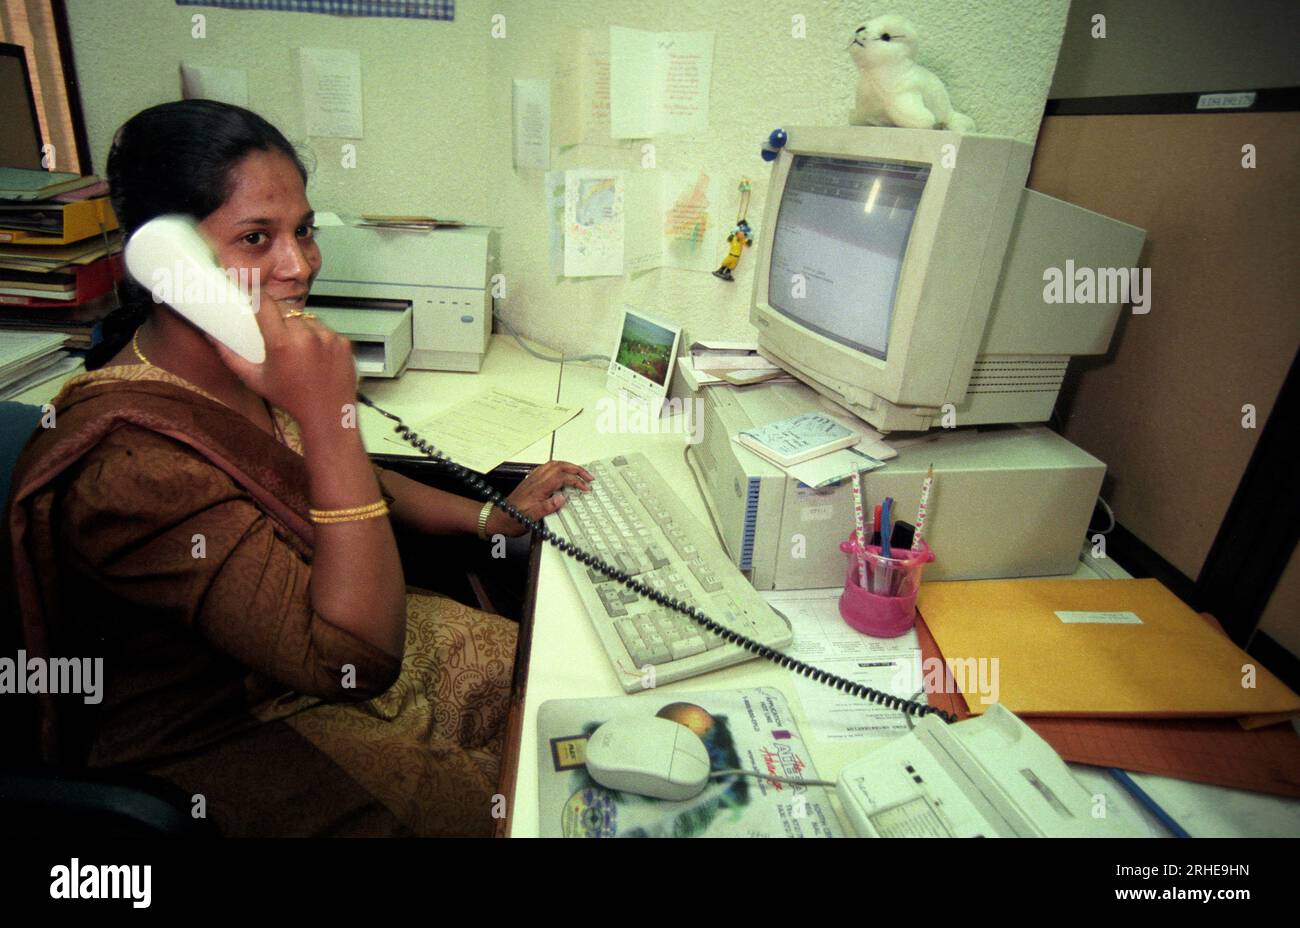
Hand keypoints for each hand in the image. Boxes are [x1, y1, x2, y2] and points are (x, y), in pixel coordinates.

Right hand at [208, 293, 356, 430]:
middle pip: (287, 310)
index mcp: (282, 343)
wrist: (328, 415)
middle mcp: (307, 335)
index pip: (265, 302)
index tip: (252, 294)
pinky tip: (316, 356)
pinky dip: (319, 337)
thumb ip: (230, 356)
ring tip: (299, 349)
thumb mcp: (255, 380)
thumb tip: (210, 337)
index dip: (257, 296)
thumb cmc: (289, 399)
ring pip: (308, 318)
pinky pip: (326, 329)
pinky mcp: (343, 341)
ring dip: (300, 327)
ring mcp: (328, 337)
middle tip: (277, 334)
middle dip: (280, 318)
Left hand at [487, 460, 593, 537]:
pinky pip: (546, 468)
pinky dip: (558, 467)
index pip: (562, 477)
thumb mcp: (531, 518)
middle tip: (588, 476)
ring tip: (579, 472)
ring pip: (553, 464)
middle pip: (559, 466)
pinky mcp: (530, 481)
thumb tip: (562, 498)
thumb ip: (547, 507)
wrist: (498, 519)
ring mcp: (532, 479)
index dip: (576, 481)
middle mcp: (536, 480)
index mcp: (538, 488)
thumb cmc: (513, 520)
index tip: (585, 489)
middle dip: (576, 469)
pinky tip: (561, 473)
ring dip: (568, 466)